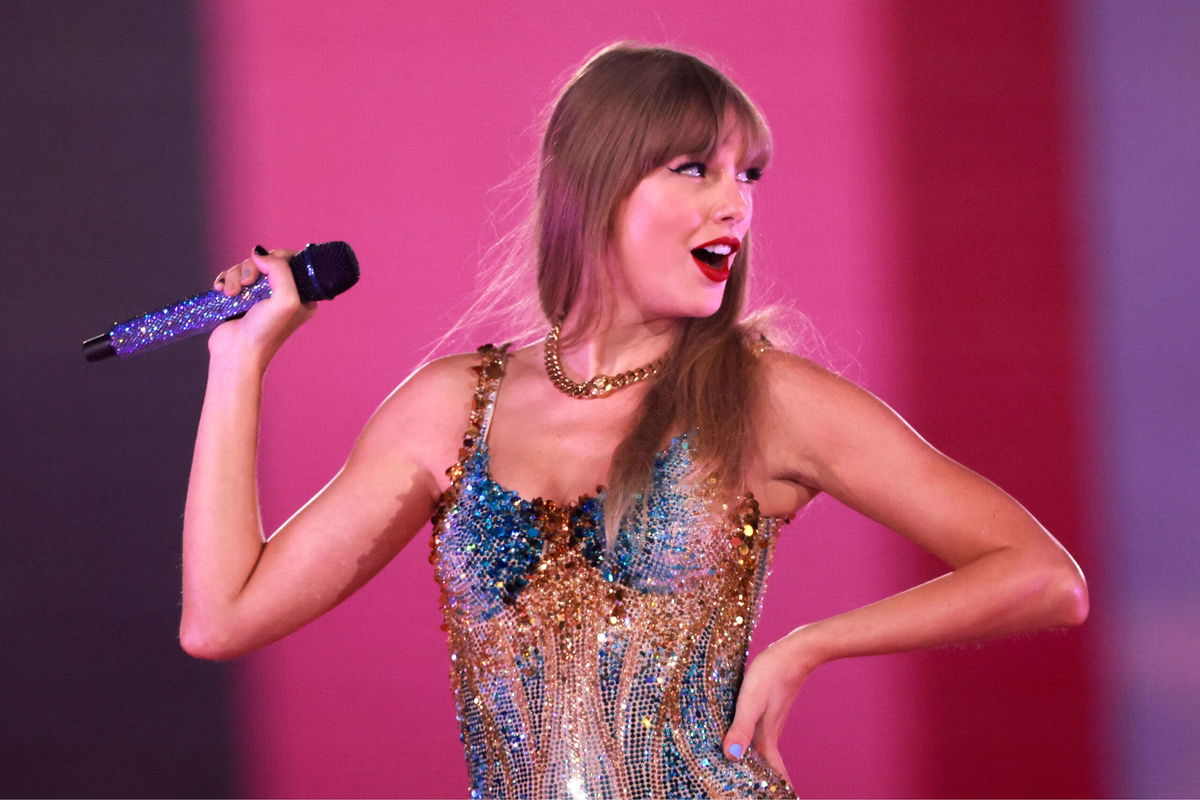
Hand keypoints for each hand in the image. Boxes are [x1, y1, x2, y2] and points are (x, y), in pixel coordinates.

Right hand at [208, 246, 315, 364]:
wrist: (237, 354)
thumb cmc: (265, 332)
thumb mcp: (285, 299)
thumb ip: (280, 269)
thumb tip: (259, 253)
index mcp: (302, 295)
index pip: (294, 262)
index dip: (278, 256)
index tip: (267, 264)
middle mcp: (282, 295)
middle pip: (266, 262)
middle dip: (252, 267)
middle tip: (248, 284)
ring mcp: (260, 297)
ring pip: (247, 268)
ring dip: (236, 276)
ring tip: (231, 293)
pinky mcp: (240, 299)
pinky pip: (232, 276)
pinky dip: (225, 280)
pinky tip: (222, 290)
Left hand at [722, 634, 818, 785]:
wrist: (795, 652)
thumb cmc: (772, 674)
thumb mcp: (751, 700)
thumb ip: (741, 728)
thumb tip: (730, 755)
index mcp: (766, 738)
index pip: (772, 774)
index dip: (771, 790)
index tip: (767, 799)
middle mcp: (769, 734)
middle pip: (766, 766)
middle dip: (759, 781)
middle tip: (745, 790)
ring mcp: (770, 721)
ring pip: (762, 750)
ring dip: (755, 764)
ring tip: (739, 773)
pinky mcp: (767, 709)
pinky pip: (758, 735)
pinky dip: (750, 744)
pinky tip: (739, 738)